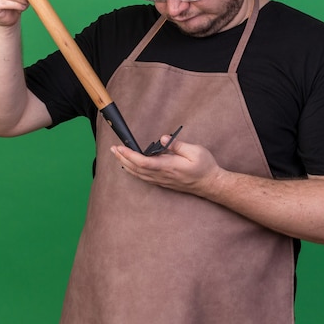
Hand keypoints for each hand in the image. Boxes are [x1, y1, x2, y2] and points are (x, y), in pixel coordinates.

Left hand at [110, 136, 224, 196]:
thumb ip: (178, 145)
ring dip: (126, 165)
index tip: (120, 148)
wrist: (210, 184)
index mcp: (169, 166)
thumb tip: (164, 138)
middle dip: (123, 158)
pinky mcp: (164, 182)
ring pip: (139, 175)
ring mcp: (162, 181)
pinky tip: (130, 167)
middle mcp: (162, 175)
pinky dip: (134, 171)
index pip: (144, 162)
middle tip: (113, 149)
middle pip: (137, 169)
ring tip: (118, 155)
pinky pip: (144, 178)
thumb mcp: (195, 151)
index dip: (130, 155)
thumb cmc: (204, 167)